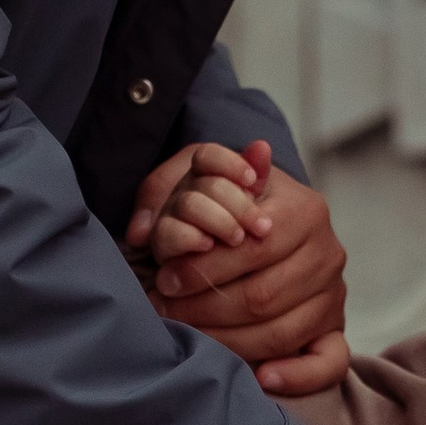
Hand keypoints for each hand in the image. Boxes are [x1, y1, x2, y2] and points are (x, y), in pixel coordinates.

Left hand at [125, 139, 349, 395]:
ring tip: (189, 337)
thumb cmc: (226, 204)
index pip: (254, 248)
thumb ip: (181, 185)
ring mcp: (333, 294)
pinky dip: (296, 376)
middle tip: (167, 311)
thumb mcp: (205, 177)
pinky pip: (328, 362)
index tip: (165, 279)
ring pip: (281, 331)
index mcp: (305, 209)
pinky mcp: (333, 328)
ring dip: (228, 342)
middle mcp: (328, 252)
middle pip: (263, 295)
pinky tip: (261, 377)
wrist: (262, 224)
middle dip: (207, 308)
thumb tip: (146, 227)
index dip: (205, 268)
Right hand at [129, 139, 269, 266]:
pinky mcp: (162, 245)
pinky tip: (208, 245)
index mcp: (205, 176)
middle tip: (262, 227)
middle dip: (238, 204)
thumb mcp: (261, 201)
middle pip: (207, 183)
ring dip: (219, 221)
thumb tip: (262, 147)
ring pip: (189, 204)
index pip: (209, 156)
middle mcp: (185, 192)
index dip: (230, 164)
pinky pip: (168, 232)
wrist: (224, 277)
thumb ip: (258, 172)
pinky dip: (190, 237)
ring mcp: (170, 216)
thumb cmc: (249, 235)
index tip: (252, 180)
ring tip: (238, 238)